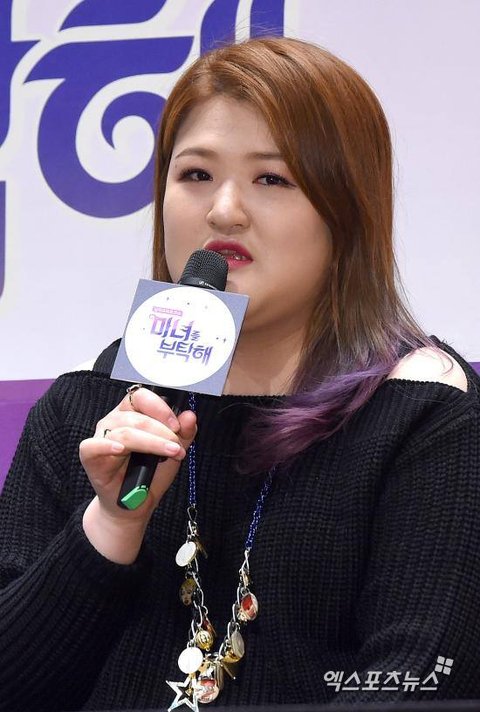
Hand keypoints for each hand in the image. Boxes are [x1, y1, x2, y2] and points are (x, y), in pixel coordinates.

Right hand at [79, 386, 196, 562]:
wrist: (135, 504)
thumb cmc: (151, 473)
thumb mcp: (173, 452)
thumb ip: (183, 433)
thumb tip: (190, 415)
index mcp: (132, 412)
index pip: (142, 397)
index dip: (160, 408)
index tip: (177, 425)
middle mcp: (114, 420)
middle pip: (136, 417)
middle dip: (161, 431)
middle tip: (177, 447)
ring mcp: (101, 437)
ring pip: (124, 432)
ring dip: (151, 442)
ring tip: (170, 453)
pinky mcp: (89, 455)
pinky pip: (93, 445)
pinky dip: (107, 445)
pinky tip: (121, 449)